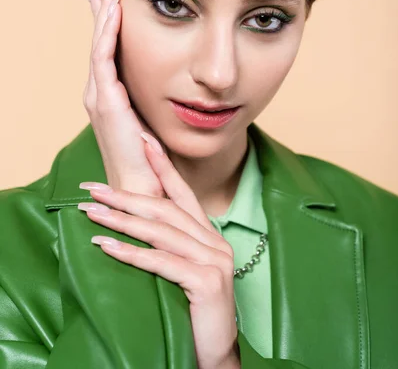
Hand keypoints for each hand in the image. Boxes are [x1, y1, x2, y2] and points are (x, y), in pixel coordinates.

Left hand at [78, 134, 240, 368]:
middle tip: (92, 188)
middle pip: (165, 209)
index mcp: (209, 236)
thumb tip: (134, 222)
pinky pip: (161, 261)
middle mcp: (214, 242)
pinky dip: (131, 252)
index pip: (182, 193)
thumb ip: (168, 245)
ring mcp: (214, 260)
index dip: (162, 166)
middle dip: (126, 196)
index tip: (143, 141)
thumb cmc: (193, 313)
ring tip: (91, 212)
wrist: (215, 355)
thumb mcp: (183, 271)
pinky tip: (106, 245)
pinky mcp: (207, 282)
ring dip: (121, 220)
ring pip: (160, 231)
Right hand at [83, 0, 165, 196]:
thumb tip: (179, 75)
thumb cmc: (153, 157)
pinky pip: (105, 60)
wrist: (146, 190)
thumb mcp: (156, 116)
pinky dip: (109, 32)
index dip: (109, 8)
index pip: (109, 39)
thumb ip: (159, 93)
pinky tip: (115, 9)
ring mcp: (99, 95)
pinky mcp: (106, 104)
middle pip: (99, 32)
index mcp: (112, 88)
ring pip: (99, 40)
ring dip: (103, 6)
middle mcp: (100, 88)